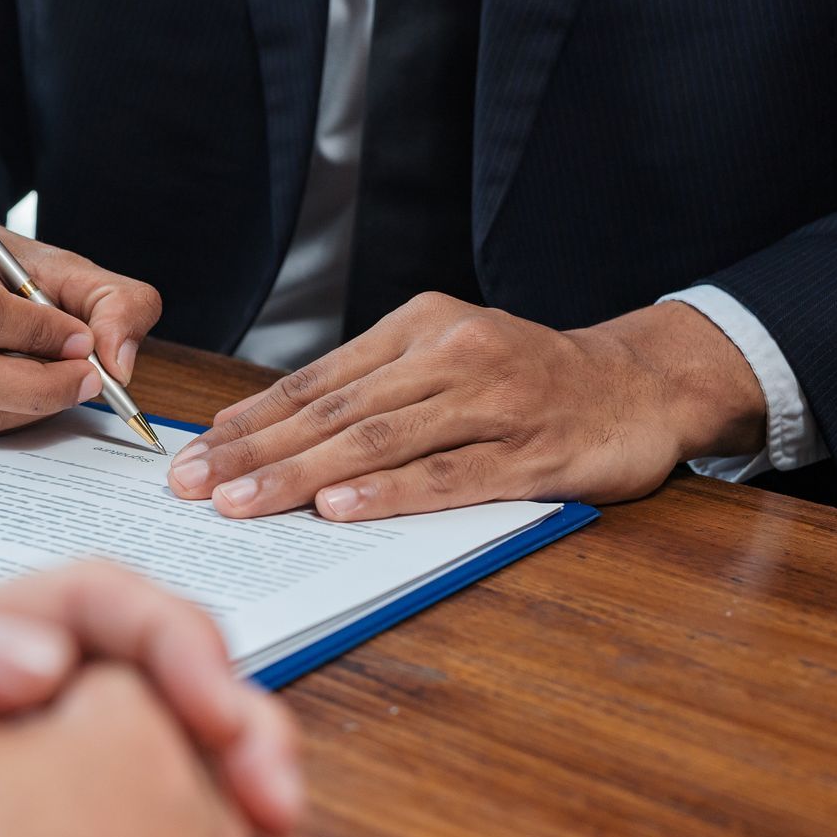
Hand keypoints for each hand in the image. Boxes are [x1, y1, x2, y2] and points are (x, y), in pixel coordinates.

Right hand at [0, 203, 162, 436]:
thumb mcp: (52, 261)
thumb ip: (109, 297)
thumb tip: (119, 361)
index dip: (37, 334)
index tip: (83, 342)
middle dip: (39, 386)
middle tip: (89, 382)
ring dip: (24, 407)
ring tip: (60, 384)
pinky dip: (1, 416)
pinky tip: (21, 394)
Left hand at [168, 294, 768, 521]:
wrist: (641, 384)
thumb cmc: (527, 380)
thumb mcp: (445, 359)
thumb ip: (370, 389)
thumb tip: (264, 431)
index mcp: (420, 327)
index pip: (317, 379)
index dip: (251, 418)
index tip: (196, 451)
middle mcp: (451, 355)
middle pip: (335, 411)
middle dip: (255, 452)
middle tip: (195, 486)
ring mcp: (493, 403)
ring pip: (379, 442)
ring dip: (302, 477)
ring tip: (244, 504)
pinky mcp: (531, 452)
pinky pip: (448, 475)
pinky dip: (388, 494)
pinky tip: (338, 509)